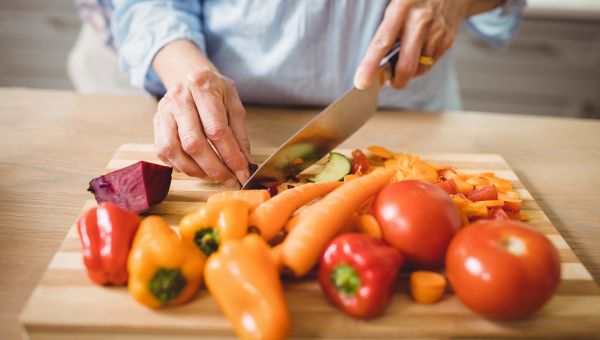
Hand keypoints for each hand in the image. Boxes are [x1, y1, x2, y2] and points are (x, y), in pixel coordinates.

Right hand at [154, 69, 251, 182]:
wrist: (188, 74)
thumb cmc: (214, 90)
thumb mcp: (234, 104)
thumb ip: (240, 134)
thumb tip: (246, 165)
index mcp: (202, 88)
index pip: (217, 130)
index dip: (231, 156)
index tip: (242, 172)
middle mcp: (179, 99)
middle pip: (193, 143)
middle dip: (214, 168)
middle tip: (229, 178)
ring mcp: (163, 112)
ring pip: (174, 151)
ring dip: (196, 170)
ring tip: (213, 175)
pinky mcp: (156, 124)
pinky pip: (164, 153)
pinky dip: (182, 166)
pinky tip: (197, 167)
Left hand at [354, 0, 501, 88]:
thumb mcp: (397, 5)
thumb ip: (388, 29)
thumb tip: (378, 61)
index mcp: (401, 8)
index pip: (382, 43)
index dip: (370, 65)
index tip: (362, 83)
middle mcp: (420, 20)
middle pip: (406, 66)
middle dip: (396, 82)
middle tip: (389, 82)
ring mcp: (436, 31)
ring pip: (419, 68)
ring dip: (409, 71)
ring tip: (406, 58)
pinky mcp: (447, 39)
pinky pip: (431, 63)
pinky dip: (422, 64)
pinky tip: (420, 51)